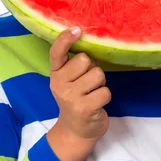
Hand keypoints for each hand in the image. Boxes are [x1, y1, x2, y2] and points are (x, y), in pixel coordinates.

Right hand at [46, 27, 110, 160]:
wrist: (75, 131)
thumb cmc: (77, 98)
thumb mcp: (70, 80)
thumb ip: (76, 64)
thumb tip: (94, 43)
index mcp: (55, 73)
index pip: (56, 52)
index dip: (65, 39)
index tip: (77, 29)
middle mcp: (59, 84)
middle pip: (84, 60)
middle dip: (92, 68)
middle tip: (88, 82)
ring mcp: (71, 97)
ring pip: (97, 74)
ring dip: (100, 82)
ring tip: (93, 92)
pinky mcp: (84, 108)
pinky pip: (105, 91)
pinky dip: (105, 96)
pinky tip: (97, 103)